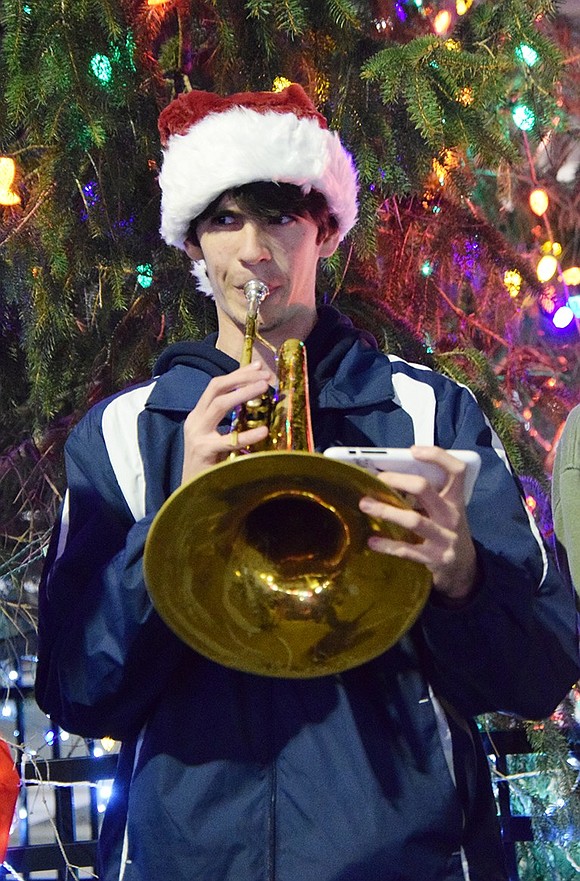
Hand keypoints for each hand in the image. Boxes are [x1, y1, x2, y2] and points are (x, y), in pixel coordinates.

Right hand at [181, 362, 270, 484]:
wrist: (190, 492)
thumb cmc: (209, 466)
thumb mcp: (216, 438)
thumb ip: (230, 422)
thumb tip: (257, 406)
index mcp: (198, 415)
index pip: (216, 386)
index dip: (237, 374)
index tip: (258, 367)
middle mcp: (195, 421)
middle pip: (216, 388)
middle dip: (242, 378)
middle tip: (266, 376)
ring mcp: (198, 435)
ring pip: (220, 405)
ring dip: (243, 394)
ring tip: (265, 389)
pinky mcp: (204, 452)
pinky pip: (228, 440)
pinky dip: (248, 435)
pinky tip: (263, 431)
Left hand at [358, 446, 477, 602]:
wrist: (463, 568)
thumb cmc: (446, 530)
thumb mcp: (446, 510)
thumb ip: (427, 495)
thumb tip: (388, 476)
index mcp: (456, 499)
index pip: (456, 471)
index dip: (437, 456)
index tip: (413, 451)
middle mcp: (452, 516)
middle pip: (424, 489)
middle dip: (397, 480)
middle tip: (376, 479)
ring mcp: (444, 538)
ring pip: (413, 520)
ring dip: (386, 511)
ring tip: (364, 504)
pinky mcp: (434, 558)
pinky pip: (408, 550)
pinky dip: (388, 545)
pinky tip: (372, 541)